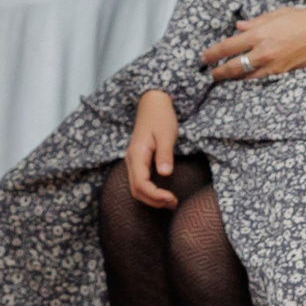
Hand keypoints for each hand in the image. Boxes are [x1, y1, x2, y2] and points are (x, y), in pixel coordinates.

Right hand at [125, 89, 181, 205]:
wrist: (152, 103)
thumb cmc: (161, 117)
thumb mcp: (167, 134)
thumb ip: (165, 155)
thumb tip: (165, 174)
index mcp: (137, 155)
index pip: (141, 184)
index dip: (155, 196)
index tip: (172, 198)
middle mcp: (131, 160)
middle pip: (136, 191)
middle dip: (154, 201)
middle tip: (174, 203)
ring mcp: (133, 161)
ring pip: (136, 188)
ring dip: (152, 198)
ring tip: (171, 201)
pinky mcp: (138, 161)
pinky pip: (139, 182)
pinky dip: (150, 192)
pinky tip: (163, 193)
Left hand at [199, 6, 305, 80]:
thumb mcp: (278, 14)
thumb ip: (256, 22)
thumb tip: (239, 27)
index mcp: (260, 33)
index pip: (229, 46)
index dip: (213, 53)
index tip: (204, 56)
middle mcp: (264, 51)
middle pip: (233, 65)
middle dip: (219, 70)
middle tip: (209, 73)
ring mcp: (273, 64)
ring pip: (246, 75)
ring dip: (232, 77)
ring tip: (223, 78)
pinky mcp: (283, 72)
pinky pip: (260, 78)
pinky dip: (250, 79)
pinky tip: (245, 78)